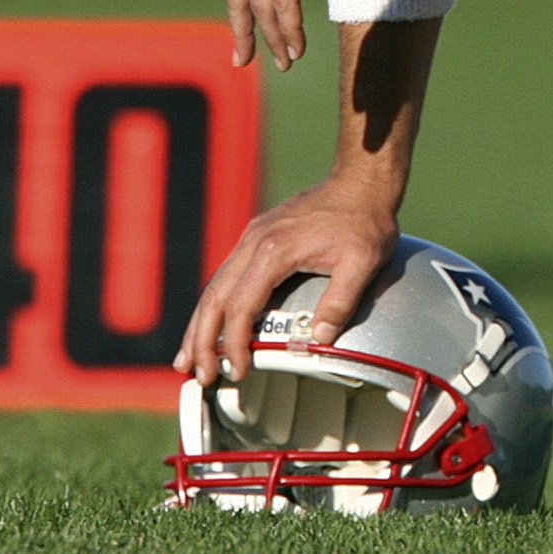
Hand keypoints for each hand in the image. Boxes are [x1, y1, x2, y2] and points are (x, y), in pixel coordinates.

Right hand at [174, 181, 398, 388]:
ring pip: (214, 285)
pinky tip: (213, 322)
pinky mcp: (258, 235)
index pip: (240, 307)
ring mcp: (253, 237)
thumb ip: (340, 302)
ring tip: (188, 358)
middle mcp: (254, 242)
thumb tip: (320, 340)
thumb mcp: (363, 262)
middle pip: (214, 298)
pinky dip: (215, 303)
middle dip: (201, 340)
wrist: (361, 179)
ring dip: (200, 324)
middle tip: (198, 374)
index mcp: (274, 250)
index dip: (234, 343)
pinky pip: (227, 274)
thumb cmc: (364, 219)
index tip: (238, 370)